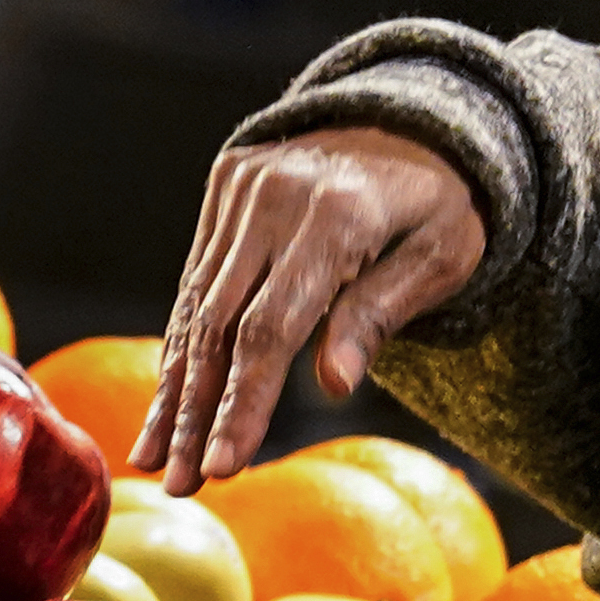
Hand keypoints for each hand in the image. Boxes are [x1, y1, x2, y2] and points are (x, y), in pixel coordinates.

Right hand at [142, 130, 487, 490]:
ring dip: (175, 388)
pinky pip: (198, 276)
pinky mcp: (226, 184)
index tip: (224, 468)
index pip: (271, 329)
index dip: (243, 404)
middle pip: (220, 325)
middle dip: (196, 413)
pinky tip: (170, 399)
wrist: (418, 116)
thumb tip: (333, 386)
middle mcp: (276, 196)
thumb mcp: (441, 257)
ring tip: (158, 459)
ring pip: (197, 304)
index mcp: (336, 215)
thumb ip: (379, 315)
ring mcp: (244, 186)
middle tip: (181, 484)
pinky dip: (182, 341)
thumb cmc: (441, 204)